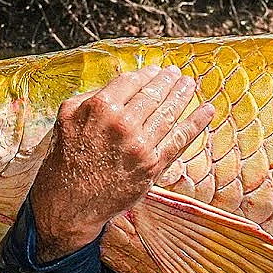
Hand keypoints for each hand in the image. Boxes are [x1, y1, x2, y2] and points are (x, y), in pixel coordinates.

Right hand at [28, 65, 214, 263]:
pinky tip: (207, 111)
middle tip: (176, 73)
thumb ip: (91, 97)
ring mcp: (140, 145)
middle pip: (153, 95)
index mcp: (100, 107)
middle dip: (167, 81)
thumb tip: (119, 85)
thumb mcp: (67, 118)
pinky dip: (196, 123)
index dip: (146, 74)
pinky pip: (179, 140)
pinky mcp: (152, 166)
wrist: (68, 203)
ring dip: (183, 95)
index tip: (155, 70)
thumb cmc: (66, 159)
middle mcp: (122, 124)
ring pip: (168, 113)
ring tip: (189, 84)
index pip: (131, 82)